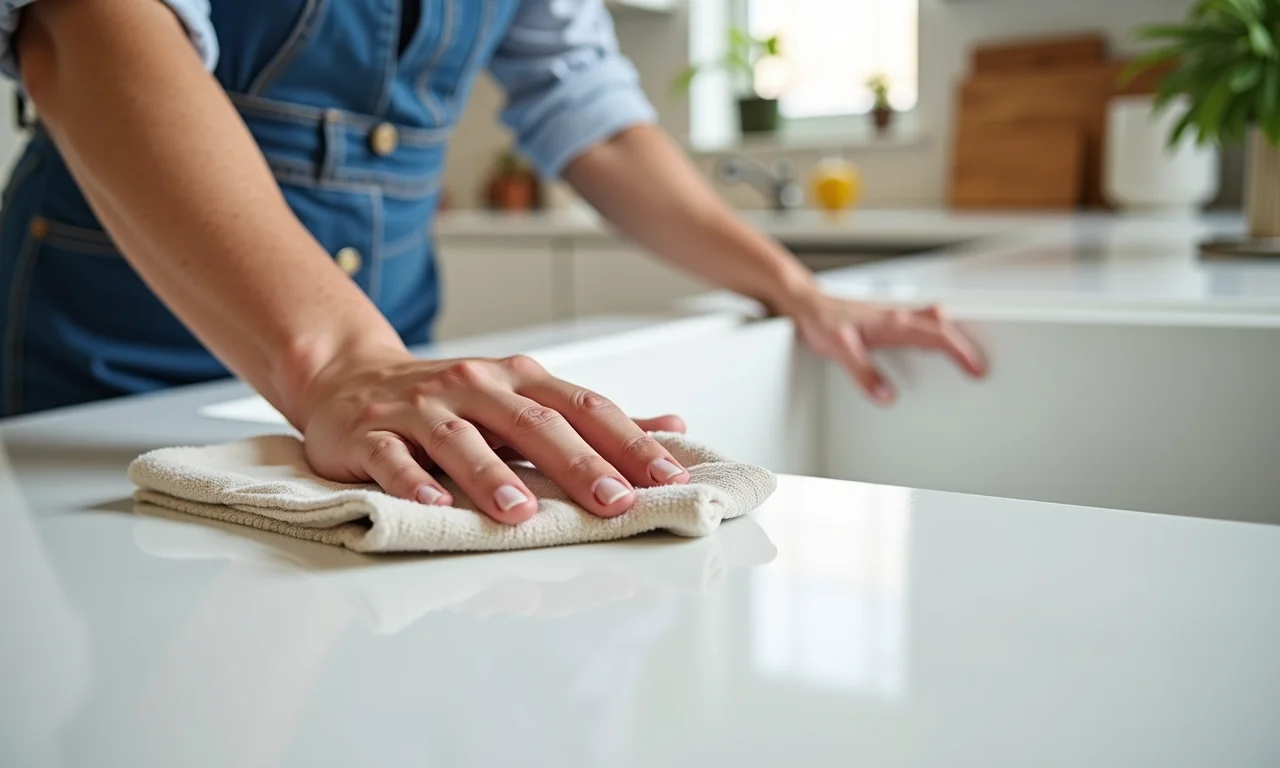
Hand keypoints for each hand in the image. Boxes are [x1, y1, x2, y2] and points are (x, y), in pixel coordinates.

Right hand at [298, 351, 690, 523]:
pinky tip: (432, 505)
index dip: (628, 443)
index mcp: (520, 379)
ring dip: (492, 476)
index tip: (668, 479)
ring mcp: (421, 408)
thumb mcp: (524, 400)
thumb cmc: (453, 401)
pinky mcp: (370, 433)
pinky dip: (411, 481)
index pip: (585, 408)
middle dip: (578, 463)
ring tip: (522, 514)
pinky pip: (392, 458)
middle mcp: (475, 386)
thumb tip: (672, 426)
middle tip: (614, 501)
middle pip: (533, 423)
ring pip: (460, 440)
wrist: (350, 379)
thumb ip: (593, 421)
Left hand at [785, 288, 985, 403]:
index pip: (937, 335)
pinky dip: (932, 334)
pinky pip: (918, 324)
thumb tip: (887, 394)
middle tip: (976, 366)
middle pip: (942, 326)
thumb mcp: (839, 349)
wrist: (803, 303)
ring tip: (961, 357)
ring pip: (932, 322)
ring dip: (949, 336)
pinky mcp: (884, 319)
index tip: (976, 369)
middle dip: (963, 345)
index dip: (960, 352)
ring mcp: (892, 315)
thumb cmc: (819, 320)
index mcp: (893, 322)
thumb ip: (864, 373)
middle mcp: (897, 316)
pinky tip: (927, 346)